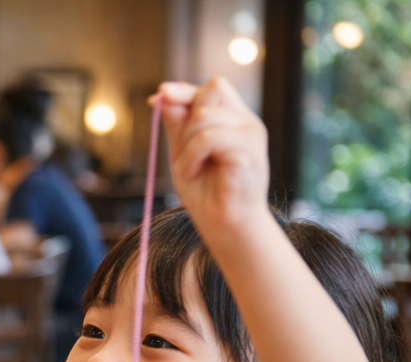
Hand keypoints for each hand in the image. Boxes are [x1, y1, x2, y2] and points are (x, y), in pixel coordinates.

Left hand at [155, 78, 270, 238]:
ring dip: (187, 145)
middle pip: (212, 90)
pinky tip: (194, 172)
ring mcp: (250, 132)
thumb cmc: (206, 193)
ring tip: (190, 169)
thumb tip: (162, 97)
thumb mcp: (183, 153)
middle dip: (187, 118)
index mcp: (232, 119)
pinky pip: (209, 137)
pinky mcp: (249, 148)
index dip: (184, 89)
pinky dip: (193, 155)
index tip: (160, 95)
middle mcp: (245, 121)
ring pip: (205, 115)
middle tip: (183, 153)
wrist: (225, 224)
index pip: (212, 88)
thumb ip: (177, 125)